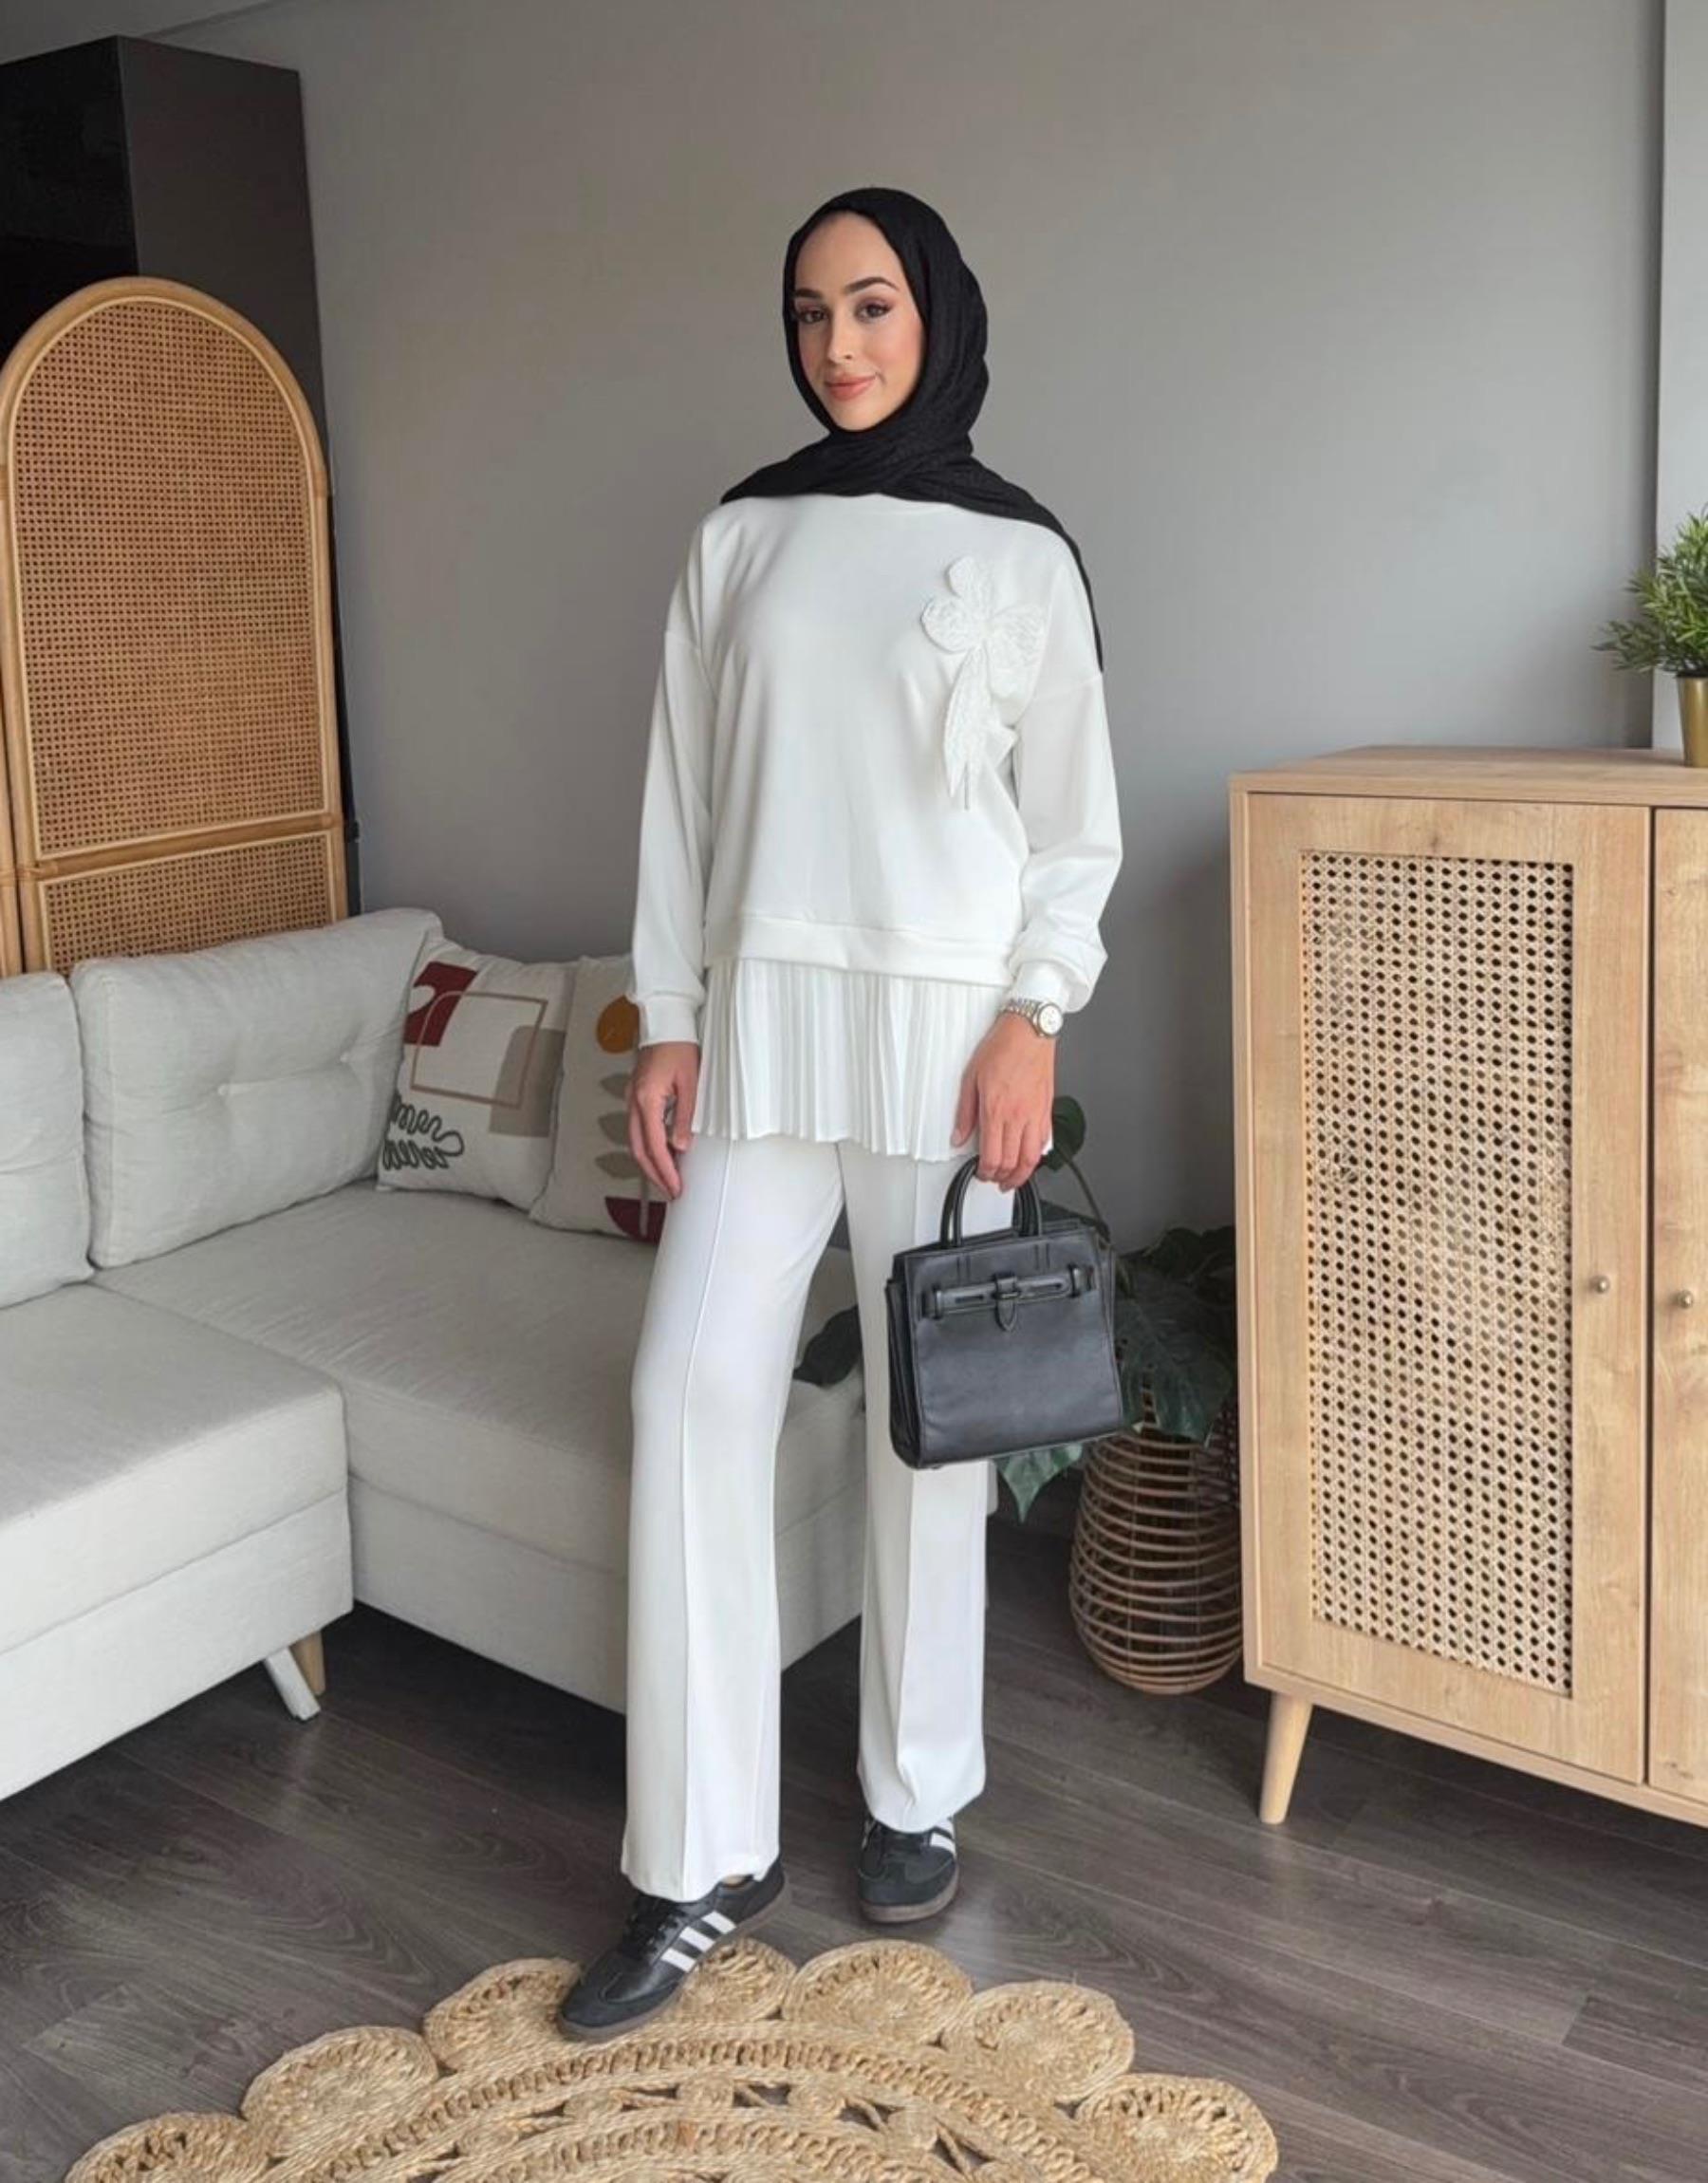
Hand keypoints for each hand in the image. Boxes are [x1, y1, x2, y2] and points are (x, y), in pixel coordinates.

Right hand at [629, 1040, 698, 1199]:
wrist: (665, 1022)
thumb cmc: (678, 1045)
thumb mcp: (690, 1083)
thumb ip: (684, 1117)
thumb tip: (681, 1146)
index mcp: (646, 1100)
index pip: (654, 1147)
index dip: (665, 1171)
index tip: (675, 1187)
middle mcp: (634, 1102)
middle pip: (639, 1150)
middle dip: (654, 1174)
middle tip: (671, 1191)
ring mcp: (632, 1100)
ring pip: (636, 1142)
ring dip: (651, 1163)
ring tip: (668, 1178)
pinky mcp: (636, 1097)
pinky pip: (639, 1129)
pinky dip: (649, 1146)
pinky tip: (664, 1153)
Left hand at [950, 1011, 1053, 1190]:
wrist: (1028, 1032)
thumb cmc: (1002, 1048)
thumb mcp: (971, 1078)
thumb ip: (965, 1113)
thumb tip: (959, 1135)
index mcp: (996, 1110)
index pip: (992, 1156)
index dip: (986, 1172)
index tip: (982, 1173)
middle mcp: (1018, 1116)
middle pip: (1011, 1162)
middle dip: (1002, 1177)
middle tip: (995, 1180)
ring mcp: (1035, 1114)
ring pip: (1031, 1157)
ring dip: (1021, 1174)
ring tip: (1013, 1179)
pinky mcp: (1046, 1109)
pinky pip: (1044, 1141)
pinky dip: (1036, 1156)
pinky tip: (1029, 1158)